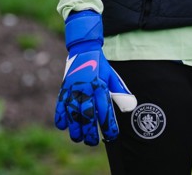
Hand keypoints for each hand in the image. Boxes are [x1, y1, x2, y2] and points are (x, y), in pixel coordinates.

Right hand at [54, 10, 136, 145]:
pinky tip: (64, 126)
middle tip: (92, 142)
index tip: (111, 136)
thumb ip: (120, 93)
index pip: (105, 111)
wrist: (84, 49)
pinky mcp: (64, 89)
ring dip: (75, 129)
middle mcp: (86, 89)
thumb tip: (131, 108)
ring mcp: (73, 90)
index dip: (109, 126)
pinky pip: (60, 106)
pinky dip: (61, 117)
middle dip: (90, 133)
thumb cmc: (101, 66)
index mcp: (100, 87)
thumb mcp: (112, 77)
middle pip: (88, 116)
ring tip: (79, 138)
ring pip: (73, 114)